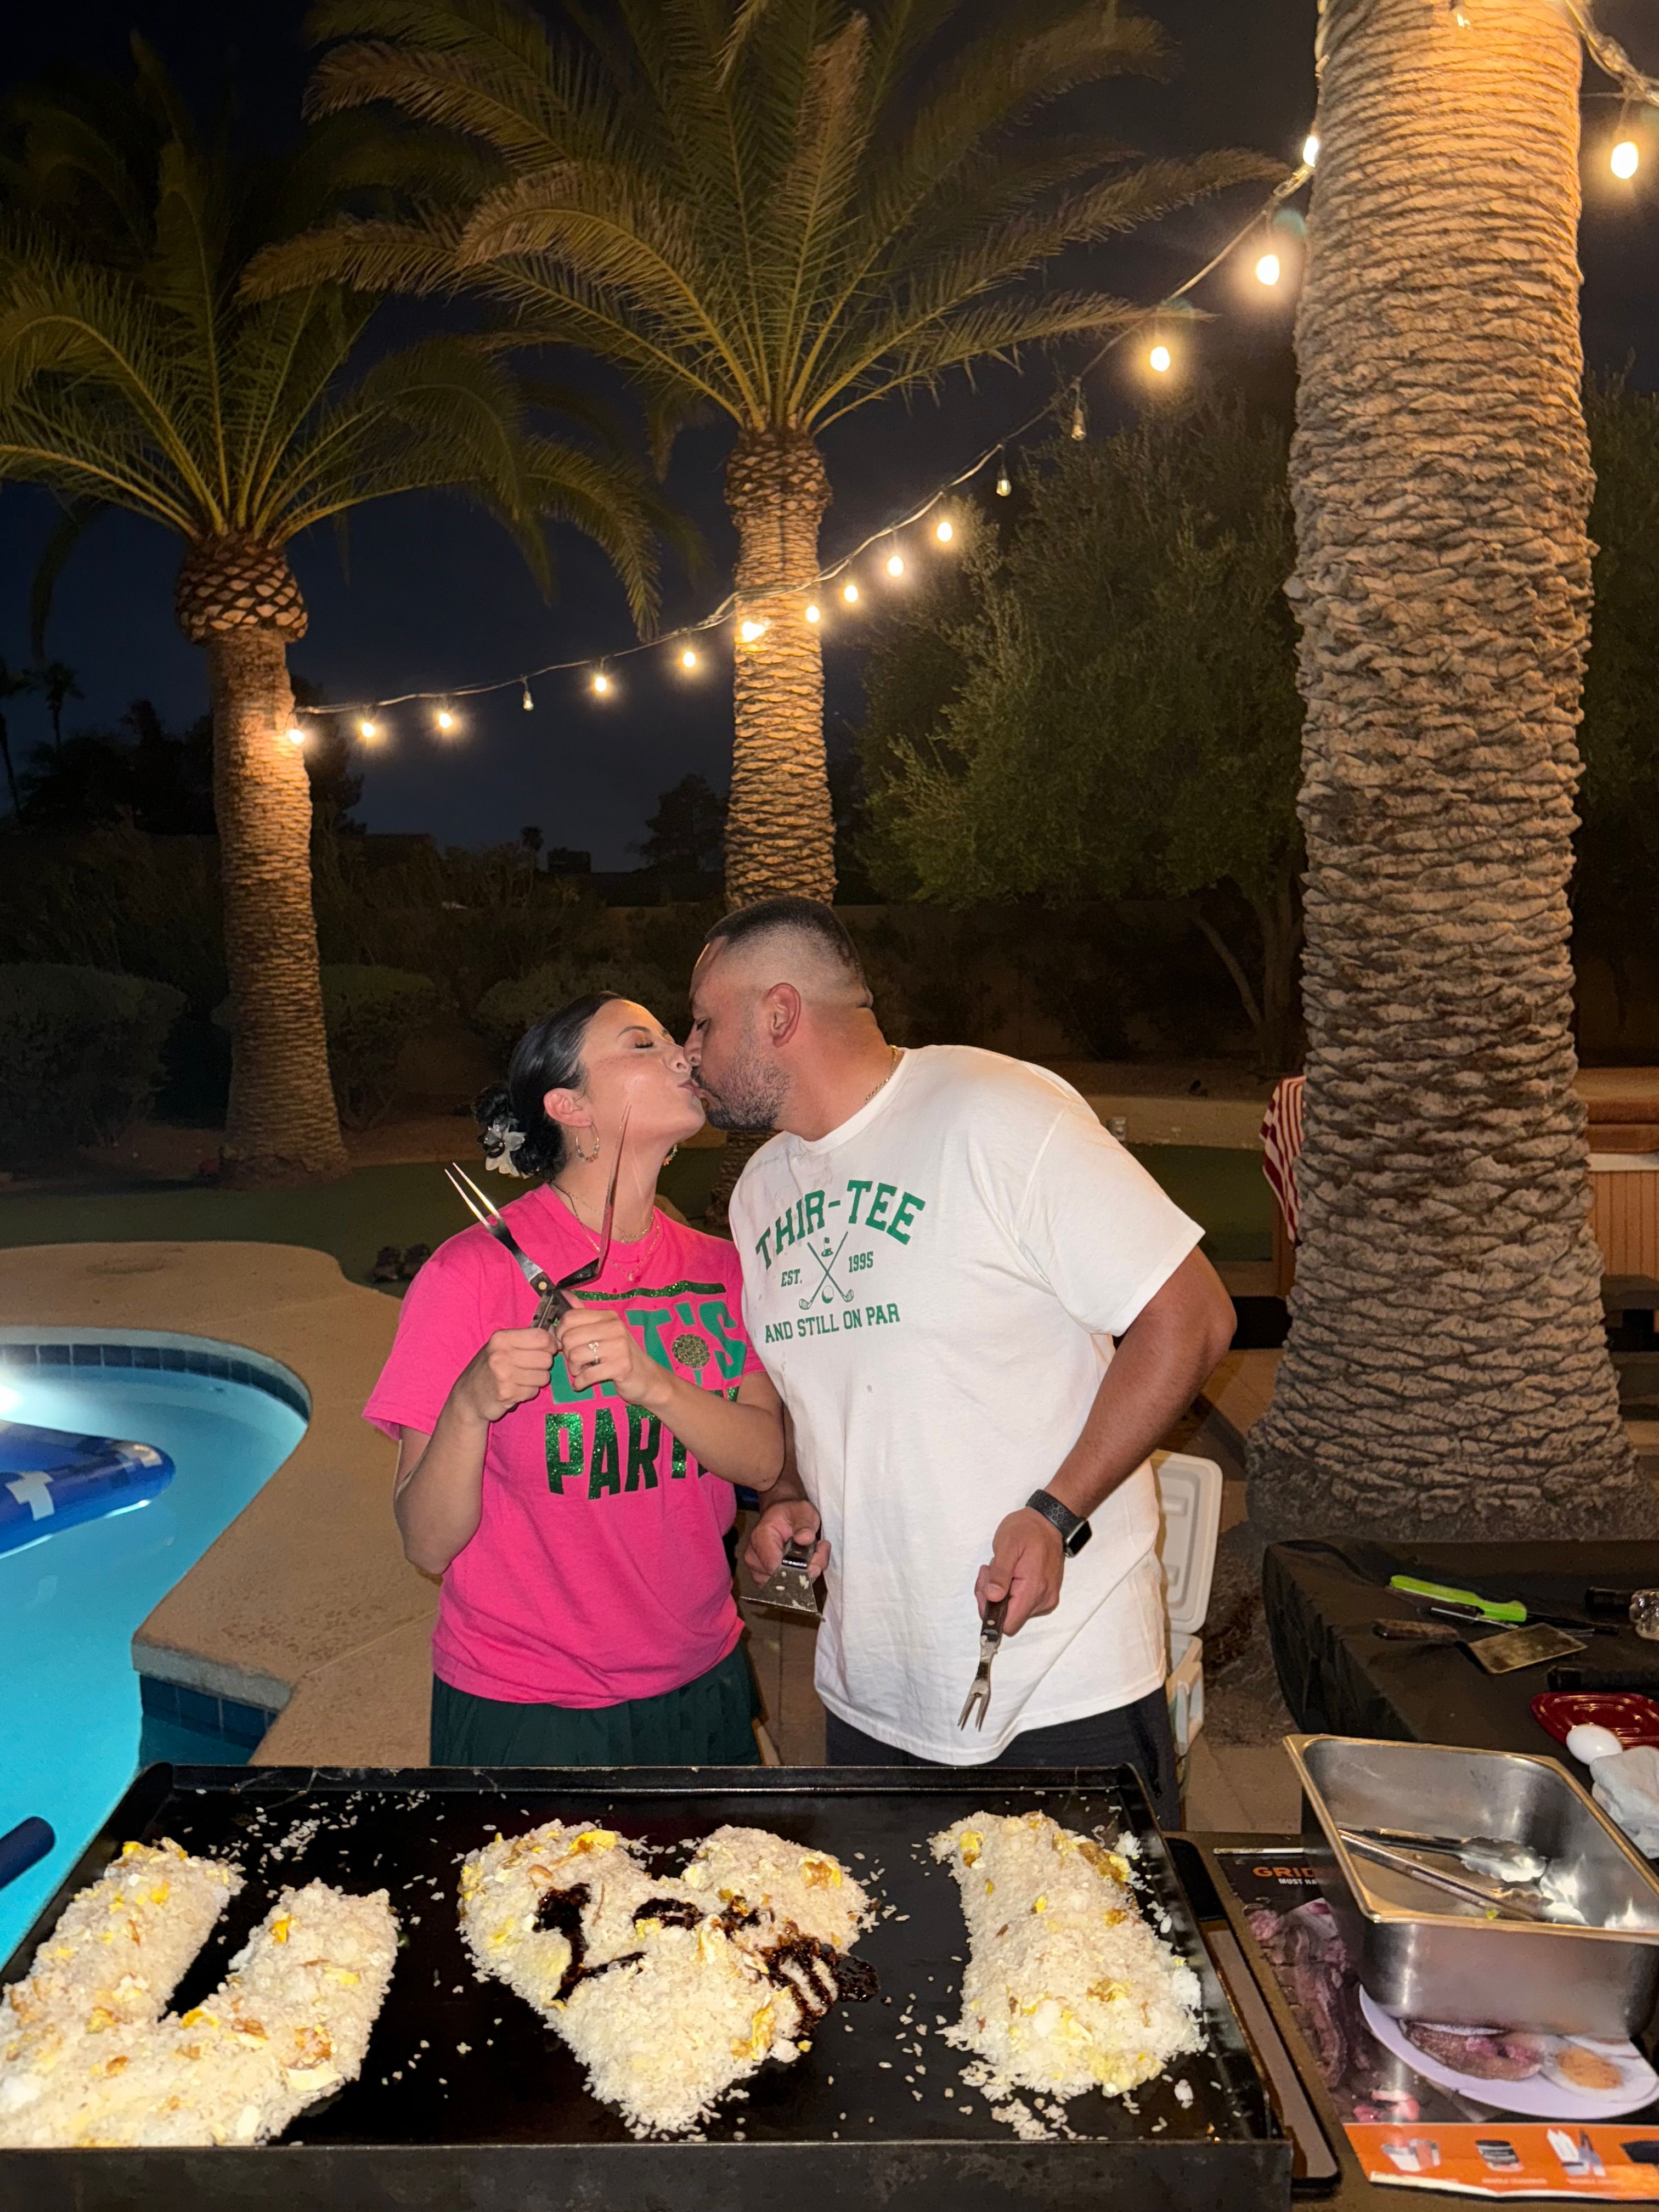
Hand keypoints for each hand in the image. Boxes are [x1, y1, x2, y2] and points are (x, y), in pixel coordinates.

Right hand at [454, 1328, 553, 1424]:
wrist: (468, 1396)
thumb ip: (527, 1339)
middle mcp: (501, 1354)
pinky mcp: (507, 1394)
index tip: (546, 1350)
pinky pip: (534, 1391)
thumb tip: (557, 1335)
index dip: (550, 1345)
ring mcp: (503, 1375)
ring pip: (543, 1377)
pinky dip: (528, 1392)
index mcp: (501, 1338)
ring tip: (520, 1379)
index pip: (541, 1337)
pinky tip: (515, 1389)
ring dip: (536, 1380)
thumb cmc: (490, 1368)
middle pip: (546, 1358)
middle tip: (528, 1368)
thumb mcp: (503, 1346)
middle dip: (542, 1365)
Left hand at [553, 1306, 664, 1409]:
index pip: (570, 1317)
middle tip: (576, 1361)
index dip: (560, 1332)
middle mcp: (614, 1327)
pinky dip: (579, 1382)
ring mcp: (619, 1346)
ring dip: (574, 1369)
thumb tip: (564, 1293)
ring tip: (581, 1371)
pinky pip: (587, 1375)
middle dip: (567, 1354)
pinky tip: (581, 1383)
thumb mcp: (604, 1330)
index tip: (563, 1342)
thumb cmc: (620, 1353)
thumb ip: (583, 1313)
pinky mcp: (621, 1366)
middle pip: (569, 1338)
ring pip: (575, 1356)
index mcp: (607, 1316)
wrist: (646, 1377)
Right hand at [744, 1498, 828, 1584]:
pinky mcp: (764, 1579)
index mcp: (760, 1538)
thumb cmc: (791, 1513)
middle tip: (820, 1552)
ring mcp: (757, 1570)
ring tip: (814, 1553)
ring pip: (786, 1586)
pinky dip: (800, 1578)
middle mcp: (754, 1557)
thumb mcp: (803, 1511)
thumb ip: (804, 1524)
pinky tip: (807, 1562)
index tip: (816, 1561)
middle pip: (782, 1579)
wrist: (781, 1516)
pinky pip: (785, 1587)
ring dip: (806, 1574)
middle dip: (807, 1571)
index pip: (774, 1566)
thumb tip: (805, 1539)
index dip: (798, 1570)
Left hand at [975, 1507, 1064, 1633]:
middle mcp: (1043, 1600)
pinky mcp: (1046, 1595)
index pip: (1008, 1624)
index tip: (985, 1588)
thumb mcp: (1006, 1545)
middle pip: (1009, 1618)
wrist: (1049, 1522)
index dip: (990, 1612)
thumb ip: (999, 1573)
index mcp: (1033, 1589)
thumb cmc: (1027, 1530)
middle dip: (992, 1599)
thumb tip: (992, 1597)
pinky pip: (1023, 1604)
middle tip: (989, 1572)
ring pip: (1014, 1611)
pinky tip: (1010, 1574)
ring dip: (1001, 1595)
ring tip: (1000, 1569)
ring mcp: (1047, 1599)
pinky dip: (1011, 1593)